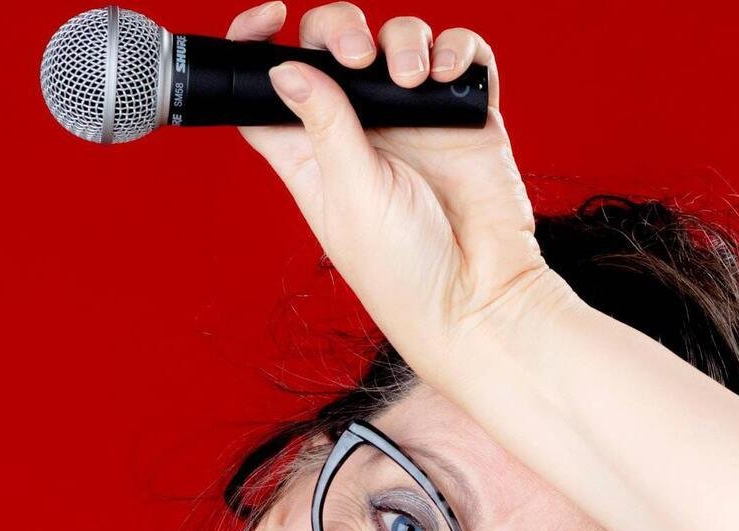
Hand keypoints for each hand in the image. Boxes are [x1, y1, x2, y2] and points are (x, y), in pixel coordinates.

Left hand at [227, 2, 571, 376]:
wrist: (480, 295)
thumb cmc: (404, 271)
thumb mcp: (352, 197)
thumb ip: (324, 127)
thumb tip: (284, 70)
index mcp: (313, 153)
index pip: (271, 89)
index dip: (258, 48)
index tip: (266, 18)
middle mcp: (361, 130)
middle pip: (334, 48)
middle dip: (342, 31)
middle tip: (356, 56)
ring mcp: (414, 118)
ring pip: (399, 41)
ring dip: (404, 41)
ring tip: (412, 78)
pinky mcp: (464, 115)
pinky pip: (461, 57)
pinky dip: (456, 50)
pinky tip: (447, 74)